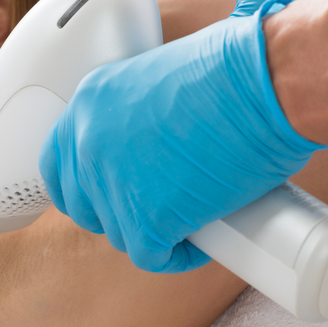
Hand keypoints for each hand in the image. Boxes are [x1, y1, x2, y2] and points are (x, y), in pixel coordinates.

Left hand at [39, 0, 324, 273]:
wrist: (268, 85)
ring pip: (119, 232)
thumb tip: (146, 147)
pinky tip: (199, 244)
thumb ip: (136, 114)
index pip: (59, 163)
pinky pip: (151, 256)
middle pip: (84, 203)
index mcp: (90, 103)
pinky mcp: (146, 217)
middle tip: (156, 208)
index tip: (106, 194)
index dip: (82, 186)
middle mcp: (89, 142)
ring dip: (150, 233)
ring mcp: (113, 182)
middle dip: (117, 212)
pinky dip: (177, 256)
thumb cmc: (236, 70)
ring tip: (189, 220)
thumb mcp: (160, 76)